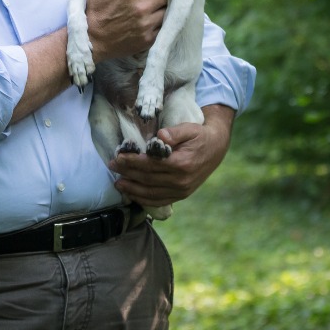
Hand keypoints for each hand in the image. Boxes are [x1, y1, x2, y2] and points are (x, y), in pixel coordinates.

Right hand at [86, 0, 165, 62]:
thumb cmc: (94, 12)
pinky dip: (161, 22)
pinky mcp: (148, 39)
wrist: (91, 42)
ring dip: (163, 7)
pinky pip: (163, 27)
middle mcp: (142, 7)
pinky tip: (154, 19)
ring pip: (166, 10)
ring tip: (157, 5)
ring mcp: (147, 24)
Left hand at [109, 106, 233, 208]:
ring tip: (117, 184)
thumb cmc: (200, 136)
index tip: (118, 157)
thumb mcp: (190, 129)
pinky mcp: (181, 195)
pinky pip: (159, 201)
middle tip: (112, 166)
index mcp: (182, 163)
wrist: (216, 149)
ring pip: (151, 193)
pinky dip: (144, 200)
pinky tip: (132, 195)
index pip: (151, 164)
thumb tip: (161, 135)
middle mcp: (181, 181)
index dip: (133, 162)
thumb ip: (175, 132)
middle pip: (148, 179)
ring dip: (132, 189)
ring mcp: (182, 190)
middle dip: (127, 173)